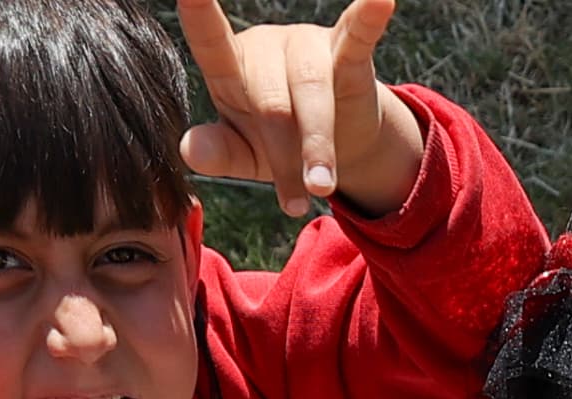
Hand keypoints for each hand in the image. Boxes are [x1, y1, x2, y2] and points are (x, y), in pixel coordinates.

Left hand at [175, 0, 414, 215]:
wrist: (336, 144)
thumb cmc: (278, 143)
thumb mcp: (244, 155)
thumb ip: (218, 152)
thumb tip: (190, 149)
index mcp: (231, 69)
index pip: (210, 43)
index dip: (201, 16)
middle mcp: (266, 48)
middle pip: (272, 102)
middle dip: (283, 159)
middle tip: (292, 205)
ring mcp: (306, 45)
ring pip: (312, 91)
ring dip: (318, 145)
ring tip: (320, 188)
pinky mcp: (345, 51)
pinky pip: (356, 36)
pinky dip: (367, 18)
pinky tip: (381, 0)